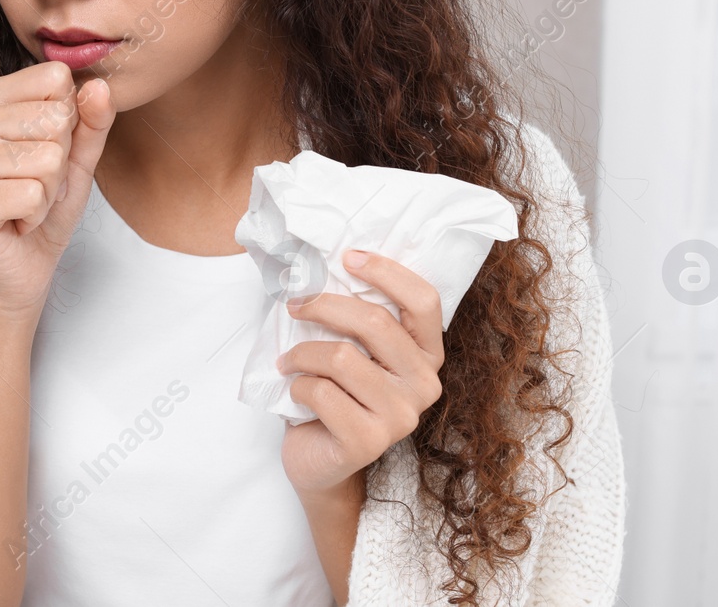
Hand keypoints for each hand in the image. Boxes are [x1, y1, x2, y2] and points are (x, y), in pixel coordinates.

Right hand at [0, 61, 115, 323]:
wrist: (28, 261)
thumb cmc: (48, 199)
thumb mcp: (79, 154)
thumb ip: (92, 118)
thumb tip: (99, 86)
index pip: (55, 79)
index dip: (69, 120)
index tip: (47, 146)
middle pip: (54, 119)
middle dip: (60, 161)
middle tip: (39, 182)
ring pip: (47, 159)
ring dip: (50, 190)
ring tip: (29, 201)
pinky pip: (31, 194)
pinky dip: (37, 213)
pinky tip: (18, 219)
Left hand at [276, 250, 445, 498]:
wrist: (319, 461)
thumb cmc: (334, 395)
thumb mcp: (353, 350)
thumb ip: (355, 319)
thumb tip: (319, 266)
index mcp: (428, 355)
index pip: (423, 300)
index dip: (386, 271)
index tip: (347, 257)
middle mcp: (425, 385)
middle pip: (374, 322)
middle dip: (323, 305)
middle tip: (294, 306)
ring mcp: (401, 417)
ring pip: (342, 357)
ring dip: (302, 353)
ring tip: (289, 361)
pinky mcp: (369, 441)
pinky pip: (322, 392)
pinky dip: (298, 385)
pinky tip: (297, 393)